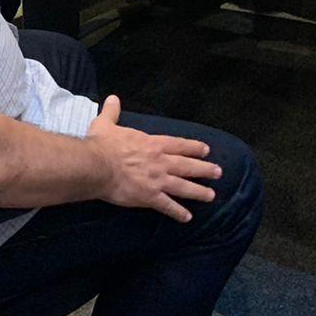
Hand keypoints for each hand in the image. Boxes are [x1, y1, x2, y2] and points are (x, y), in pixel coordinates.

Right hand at [86, 96, 220, 221]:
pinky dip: (178, 212)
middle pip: (187, 165)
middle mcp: (160, 161)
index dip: (193, 147)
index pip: (178, 145)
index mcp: (152, 144)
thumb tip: (112, 98)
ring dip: (198, 191)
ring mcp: (157, 180)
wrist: (97, 165)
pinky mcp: (149, 197)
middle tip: (218, 172)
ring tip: (211, 195)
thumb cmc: (102, 144)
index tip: (206, 150)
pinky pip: (167, 206)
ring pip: (183, 186)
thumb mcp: (106, 124)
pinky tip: (187, 217)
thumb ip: (112, 112)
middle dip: (204, 169)